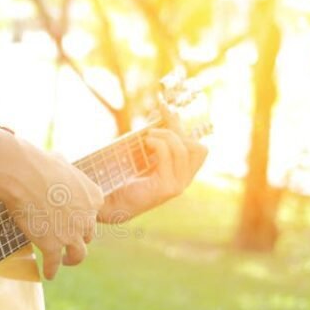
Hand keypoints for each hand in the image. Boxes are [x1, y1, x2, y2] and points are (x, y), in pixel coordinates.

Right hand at [0, 101, 102, 278]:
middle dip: (79, 237)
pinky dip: (51, 270)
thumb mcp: (59, 161)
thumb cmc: (37, 163)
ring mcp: (72, 234)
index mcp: (93, 196)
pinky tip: (48, 275)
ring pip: (79, 255)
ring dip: (72, 259)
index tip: (76, 220)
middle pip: (88, 233)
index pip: (94, 212)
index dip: (84, 217)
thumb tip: (57, 158)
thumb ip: (63, 166)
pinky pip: (55, 264)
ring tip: (65, 262)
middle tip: (70, 241)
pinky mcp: (55, 246)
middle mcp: (88, 217)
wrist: (23, 175)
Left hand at [98, 104, 207, 223]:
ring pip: (185, 149)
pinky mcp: (167, 188)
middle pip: (198, 148)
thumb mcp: (146, 152)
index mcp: (182, 173)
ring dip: (166, 136)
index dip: (182, 126)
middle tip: (154, 128)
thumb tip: (166, 111)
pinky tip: (146, 143)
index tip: (165, 108)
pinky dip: (159, 144)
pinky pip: (170, 156)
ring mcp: (178, 186)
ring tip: (147, 138)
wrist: (111, 201)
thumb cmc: (125, 176)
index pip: (197, 148)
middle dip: (177, 131)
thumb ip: (159, 137)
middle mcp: (184, 181)